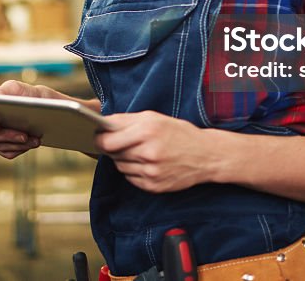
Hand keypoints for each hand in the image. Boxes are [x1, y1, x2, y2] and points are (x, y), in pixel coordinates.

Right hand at [0, 80, 56, 158]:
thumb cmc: (23, 94)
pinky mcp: (5, 148)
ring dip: (19, 143)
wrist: (41, 104)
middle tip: (24, 135)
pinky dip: (23, 148)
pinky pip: (10, 153)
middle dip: (8, 136)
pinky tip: (34, 141)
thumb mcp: (14, 87)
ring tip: (35, 138)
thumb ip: (2, 92)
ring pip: (1, 147)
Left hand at [94, 111, 214, 192]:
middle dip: (113, 147)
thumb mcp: (154, 118)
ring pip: (120, 166)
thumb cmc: (179, 133)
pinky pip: (130, 178)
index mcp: (146, 131)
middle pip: (112, 154)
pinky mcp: (153, 186)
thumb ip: (126, 121)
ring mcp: (150, 172)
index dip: (100, 139)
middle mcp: (148, 152)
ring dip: (124, 159)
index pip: (107, 141)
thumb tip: (102, 124)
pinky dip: (133, 171)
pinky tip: (146, 163)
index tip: (99, 136)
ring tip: (139, 152)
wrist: (205, 156)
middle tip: (122, 142)